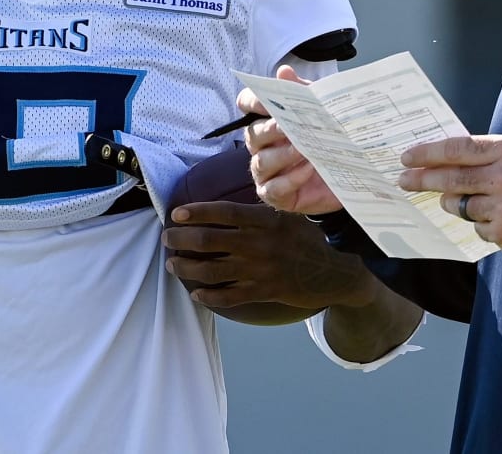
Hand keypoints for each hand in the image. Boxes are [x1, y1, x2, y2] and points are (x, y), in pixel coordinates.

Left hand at [163, 201, 372, 312]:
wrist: (334, 273)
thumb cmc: (307, 239)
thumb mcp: (288, 216)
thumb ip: (260, 211)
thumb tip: (229, 204)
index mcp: (266, 221)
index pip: (224, 212)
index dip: (197, 212)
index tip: (176, 214)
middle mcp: (260, 244)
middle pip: (209, 241)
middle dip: (182, 240)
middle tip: (167, 238)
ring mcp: (260, 270)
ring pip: (212, 271)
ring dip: (187, 268)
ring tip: (173, 265)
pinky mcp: (263, 292)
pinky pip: (228, 297)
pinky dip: (208, 296)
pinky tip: (195, 293)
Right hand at [239, 66, 341, 214]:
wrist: (350, 175)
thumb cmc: (329, 139)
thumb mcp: (321, 111)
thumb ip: (303, 92)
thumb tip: (284, 71)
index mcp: (268, 120)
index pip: (247, 105)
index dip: (252, 101)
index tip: (266, 100)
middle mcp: (262, 146)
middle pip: (252, 135)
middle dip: (269, 130)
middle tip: (288, 127)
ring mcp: (266, 172)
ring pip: (261, 162)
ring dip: (282, 155)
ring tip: (303, 150)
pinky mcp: (275, 195)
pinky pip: (273, 188)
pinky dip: (290, 179)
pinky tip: (307, 170)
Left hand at [399, 134, 501, 256]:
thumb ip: (483, 153)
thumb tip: (439, 158)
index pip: (457, 149)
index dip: (428, 153)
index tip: (407, 157)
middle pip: (451, 179)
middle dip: (422, 179)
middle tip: (404, 180)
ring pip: (459, 205)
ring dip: (454, 203)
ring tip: (469, 199)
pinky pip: (475, 227)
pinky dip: (480, 223)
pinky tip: (498, 217)